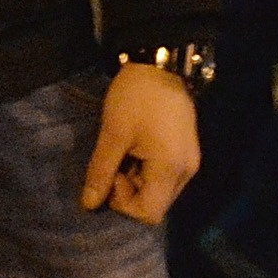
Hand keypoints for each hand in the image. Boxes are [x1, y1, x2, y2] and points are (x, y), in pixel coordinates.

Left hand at [80, 65, 199, 222]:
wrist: (160, 64)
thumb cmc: (135, 98)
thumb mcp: (113, 133)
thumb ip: (101, 171)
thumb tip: (89, 204)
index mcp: (171, 169)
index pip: (149, 213)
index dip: (124, 202)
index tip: (112, 172)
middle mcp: (186, 172)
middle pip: (156, 205)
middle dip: (129, 192)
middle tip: (115, 161)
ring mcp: (189, 162)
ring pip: (159, 191)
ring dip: (136, 181)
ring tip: (124, 152)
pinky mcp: (186, 153)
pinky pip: (165, 176)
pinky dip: (146, 171)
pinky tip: (135, 148)